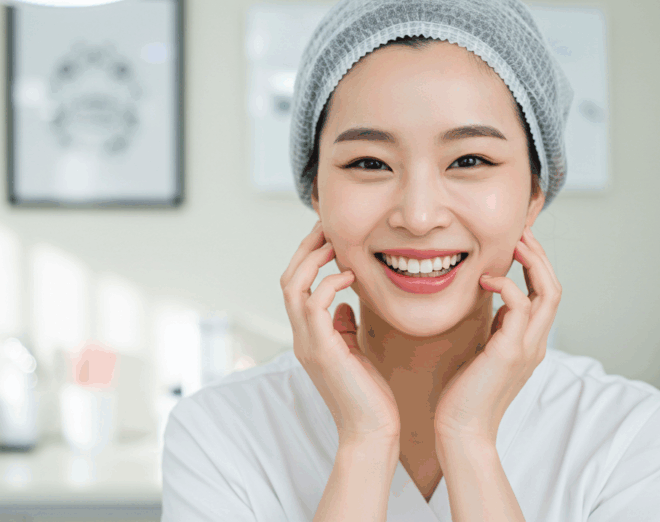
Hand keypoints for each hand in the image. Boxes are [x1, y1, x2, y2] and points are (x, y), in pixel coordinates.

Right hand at [281, 221, 400, 443]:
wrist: (371, 431)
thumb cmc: (369, 396)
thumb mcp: (355, 351)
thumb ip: (343, 327)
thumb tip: (342, 304)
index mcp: (310, 337)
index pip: (297, 287)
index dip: (309, 259)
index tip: (330, 238)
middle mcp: (302, 337)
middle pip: (288, 279)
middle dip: (305, 250)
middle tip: (327, 228)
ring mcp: (308, 344)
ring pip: (293, 287)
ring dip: (312, 260)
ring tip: (334, 244)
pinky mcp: (322, 350)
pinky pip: (314, 305)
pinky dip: (328, 283)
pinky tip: (349, 276)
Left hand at [433, 225, 561, 445]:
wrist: (462, 429)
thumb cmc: (464, 393)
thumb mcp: (483, 350)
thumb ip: (494, 327)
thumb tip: (494, 300)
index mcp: (530, 342)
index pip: (545, 295)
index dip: (536, 265)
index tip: (518, 242)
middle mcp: (535, 343)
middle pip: (554, 288)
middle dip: (540, 256)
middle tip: (521, 232)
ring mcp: (527, 348)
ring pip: (549, 293)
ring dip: (533, 262)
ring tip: (515, 242)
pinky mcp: (510, 352)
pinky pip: (520, 308)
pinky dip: (508, 287)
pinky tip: (486, 280)